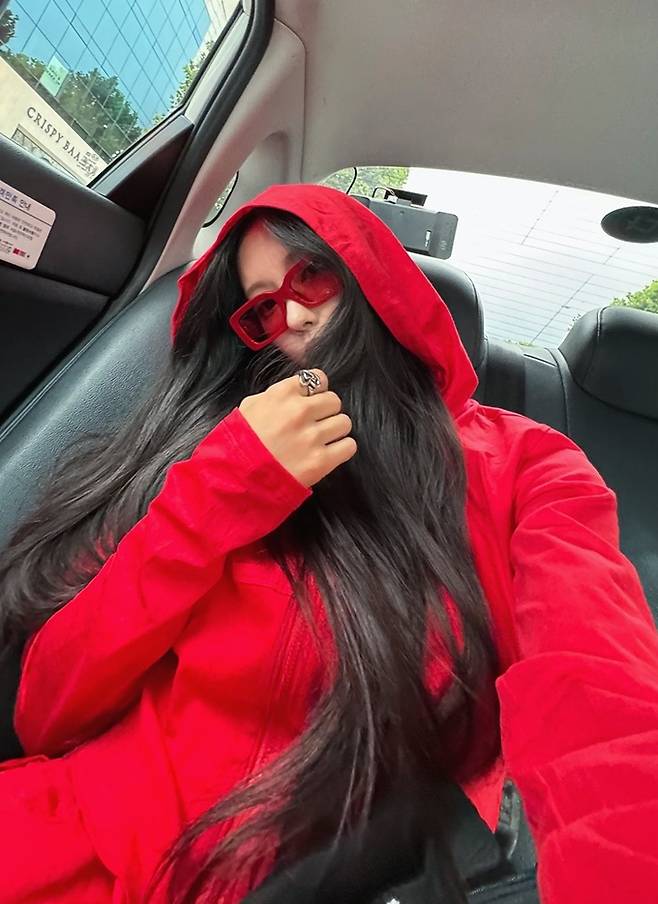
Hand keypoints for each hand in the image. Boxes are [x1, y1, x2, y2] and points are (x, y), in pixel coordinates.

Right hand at [239, 370, 356, 486]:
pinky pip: (349, 446)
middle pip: (334, 400)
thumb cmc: (239, 443)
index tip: (313, 401)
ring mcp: (312, 437)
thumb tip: (299, 390)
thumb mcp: (250, 406)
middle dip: (327, 411)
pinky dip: (342, 449)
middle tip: (316, 424)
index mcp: (282, 394)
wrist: (235, 479)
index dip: (317, 392)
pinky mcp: (321, 461)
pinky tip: (329, 453)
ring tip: (321, 440)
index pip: (318, 378)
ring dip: (335, 431)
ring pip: (344, 422)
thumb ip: (276, 395)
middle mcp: (300, 411)